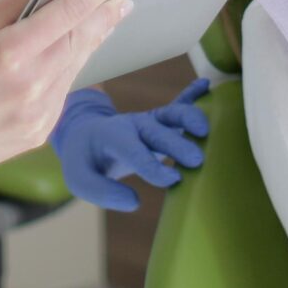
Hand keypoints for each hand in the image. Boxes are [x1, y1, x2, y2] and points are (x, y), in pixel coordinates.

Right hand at [0, 0, 135, 181]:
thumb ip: (9, 1)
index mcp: (10, 54)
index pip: (69, 9)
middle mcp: (31, 87)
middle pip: (80, 39)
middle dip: (105, 14)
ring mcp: (37, 116)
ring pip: (75, 67)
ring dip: (88, 42)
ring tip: (102, 20)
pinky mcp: (37, 135)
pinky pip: (61, 94)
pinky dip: (66, 72)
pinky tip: (65, 59)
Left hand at [51, 78, 213, 211]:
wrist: (85, 137)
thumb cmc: (84, 161)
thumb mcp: (81, 181)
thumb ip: (103, 192)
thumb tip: (135, 202)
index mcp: (112, 138)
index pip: (133, 151)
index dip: (152, 166)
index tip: (172, 179)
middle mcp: (133, 125)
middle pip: (157, 131)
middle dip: (177, 144)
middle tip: (197, 160)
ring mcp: (148, 121)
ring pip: (171, 113)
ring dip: (189, 118)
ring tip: (206, 131)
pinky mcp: (160, 121)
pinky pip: (177, 104)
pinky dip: (191, 94)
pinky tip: (205, 85)